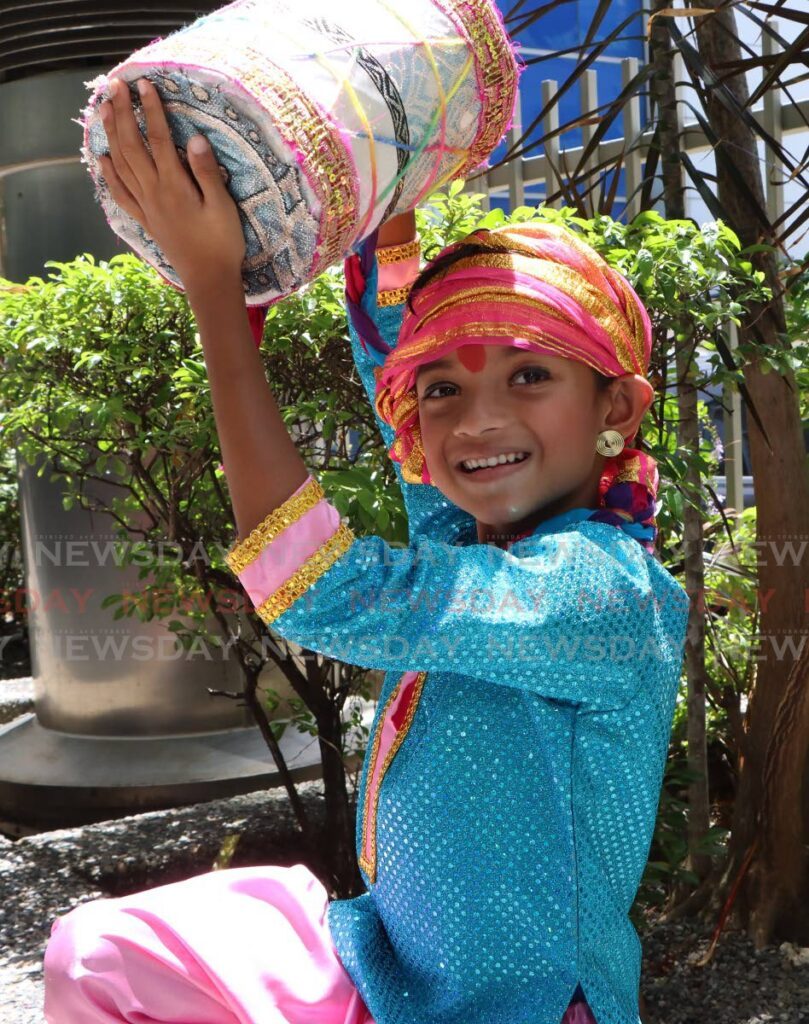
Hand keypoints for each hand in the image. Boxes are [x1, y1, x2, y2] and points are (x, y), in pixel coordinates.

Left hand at [98, 78, 245, 293]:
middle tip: (115, 86)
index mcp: (174, 186)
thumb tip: (194, 138)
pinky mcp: (146, 220)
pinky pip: (121, 193)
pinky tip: (102, 159)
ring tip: (104, 110)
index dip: (150, 110)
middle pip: (131, 147)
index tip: (145, 85)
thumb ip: (206, 172)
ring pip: (121, 165)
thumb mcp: (223, 207)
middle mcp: (154, 193)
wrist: (209, 280)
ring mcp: (147, 207)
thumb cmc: (222, 244)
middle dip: (121, 114)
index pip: (157, 139)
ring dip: (111, 135)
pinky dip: (109, 174)